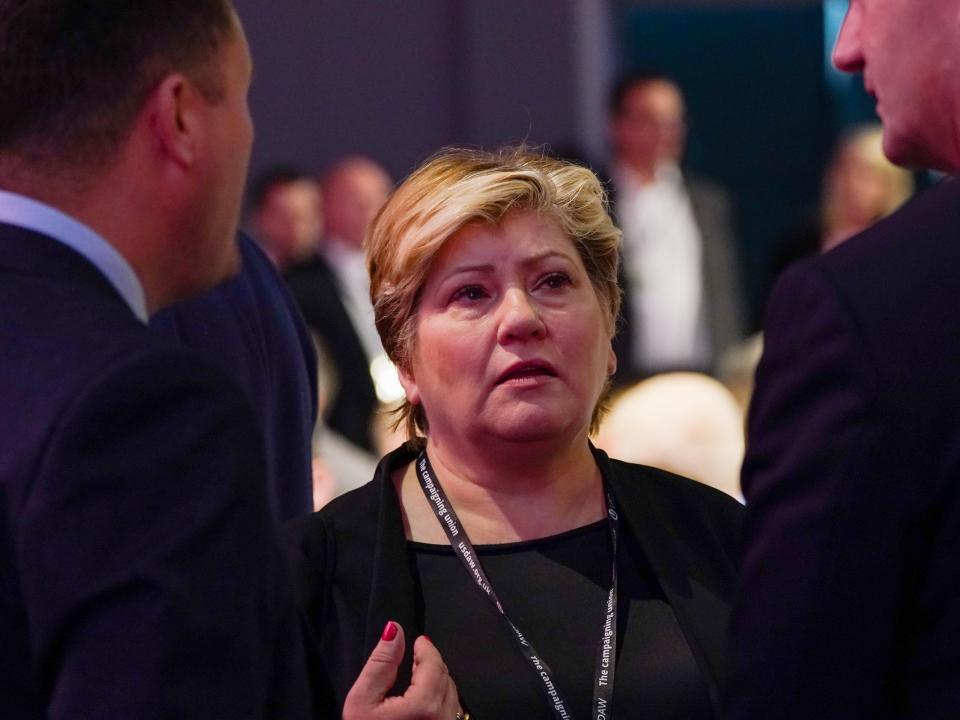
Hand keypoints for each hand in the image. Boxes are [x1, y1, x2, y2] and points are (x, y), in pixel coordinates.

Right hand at [343, 621, 462, 719]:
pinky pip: (453, 711)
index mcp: (424, 704)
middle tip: (416, 656)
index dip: (426, 648)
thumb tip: (396, 629)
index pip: (433, 663)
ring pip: (452, 694)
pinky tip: (426, 699)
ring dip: (438, 679)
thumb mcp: (362, 701)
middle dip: (431, 662)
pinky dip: (442, 697)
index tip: (418, 641)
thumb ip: (381, 662)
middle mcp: (444, 717)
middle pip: (445, 676)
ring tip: (419, 675)